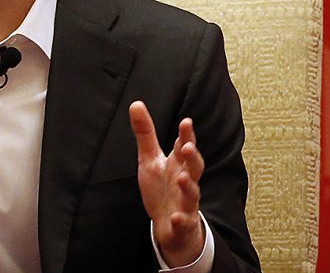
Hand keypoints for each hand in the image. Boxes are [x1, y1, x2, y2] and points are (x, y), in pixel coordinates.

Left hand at [129, 100, 204, 266]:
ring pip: (192, 194)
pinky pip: (184, 222)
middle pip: (194, 168)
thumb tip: (136, 104)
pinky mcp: (182, 223)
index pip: (184, 147)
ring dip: (188, 186)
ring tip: (181, 178)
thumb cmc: (162, 187)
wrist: (169, 224)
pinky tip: (176, 217)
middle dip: (192, 157)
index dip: (186, 135)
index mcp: (178, 164)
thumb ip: (145, 133)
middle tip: (187, 146)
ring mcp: (186, 203)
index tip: (186, 122)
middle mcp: (185, 181)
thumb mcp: (149, 158)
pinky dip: (182, 220)